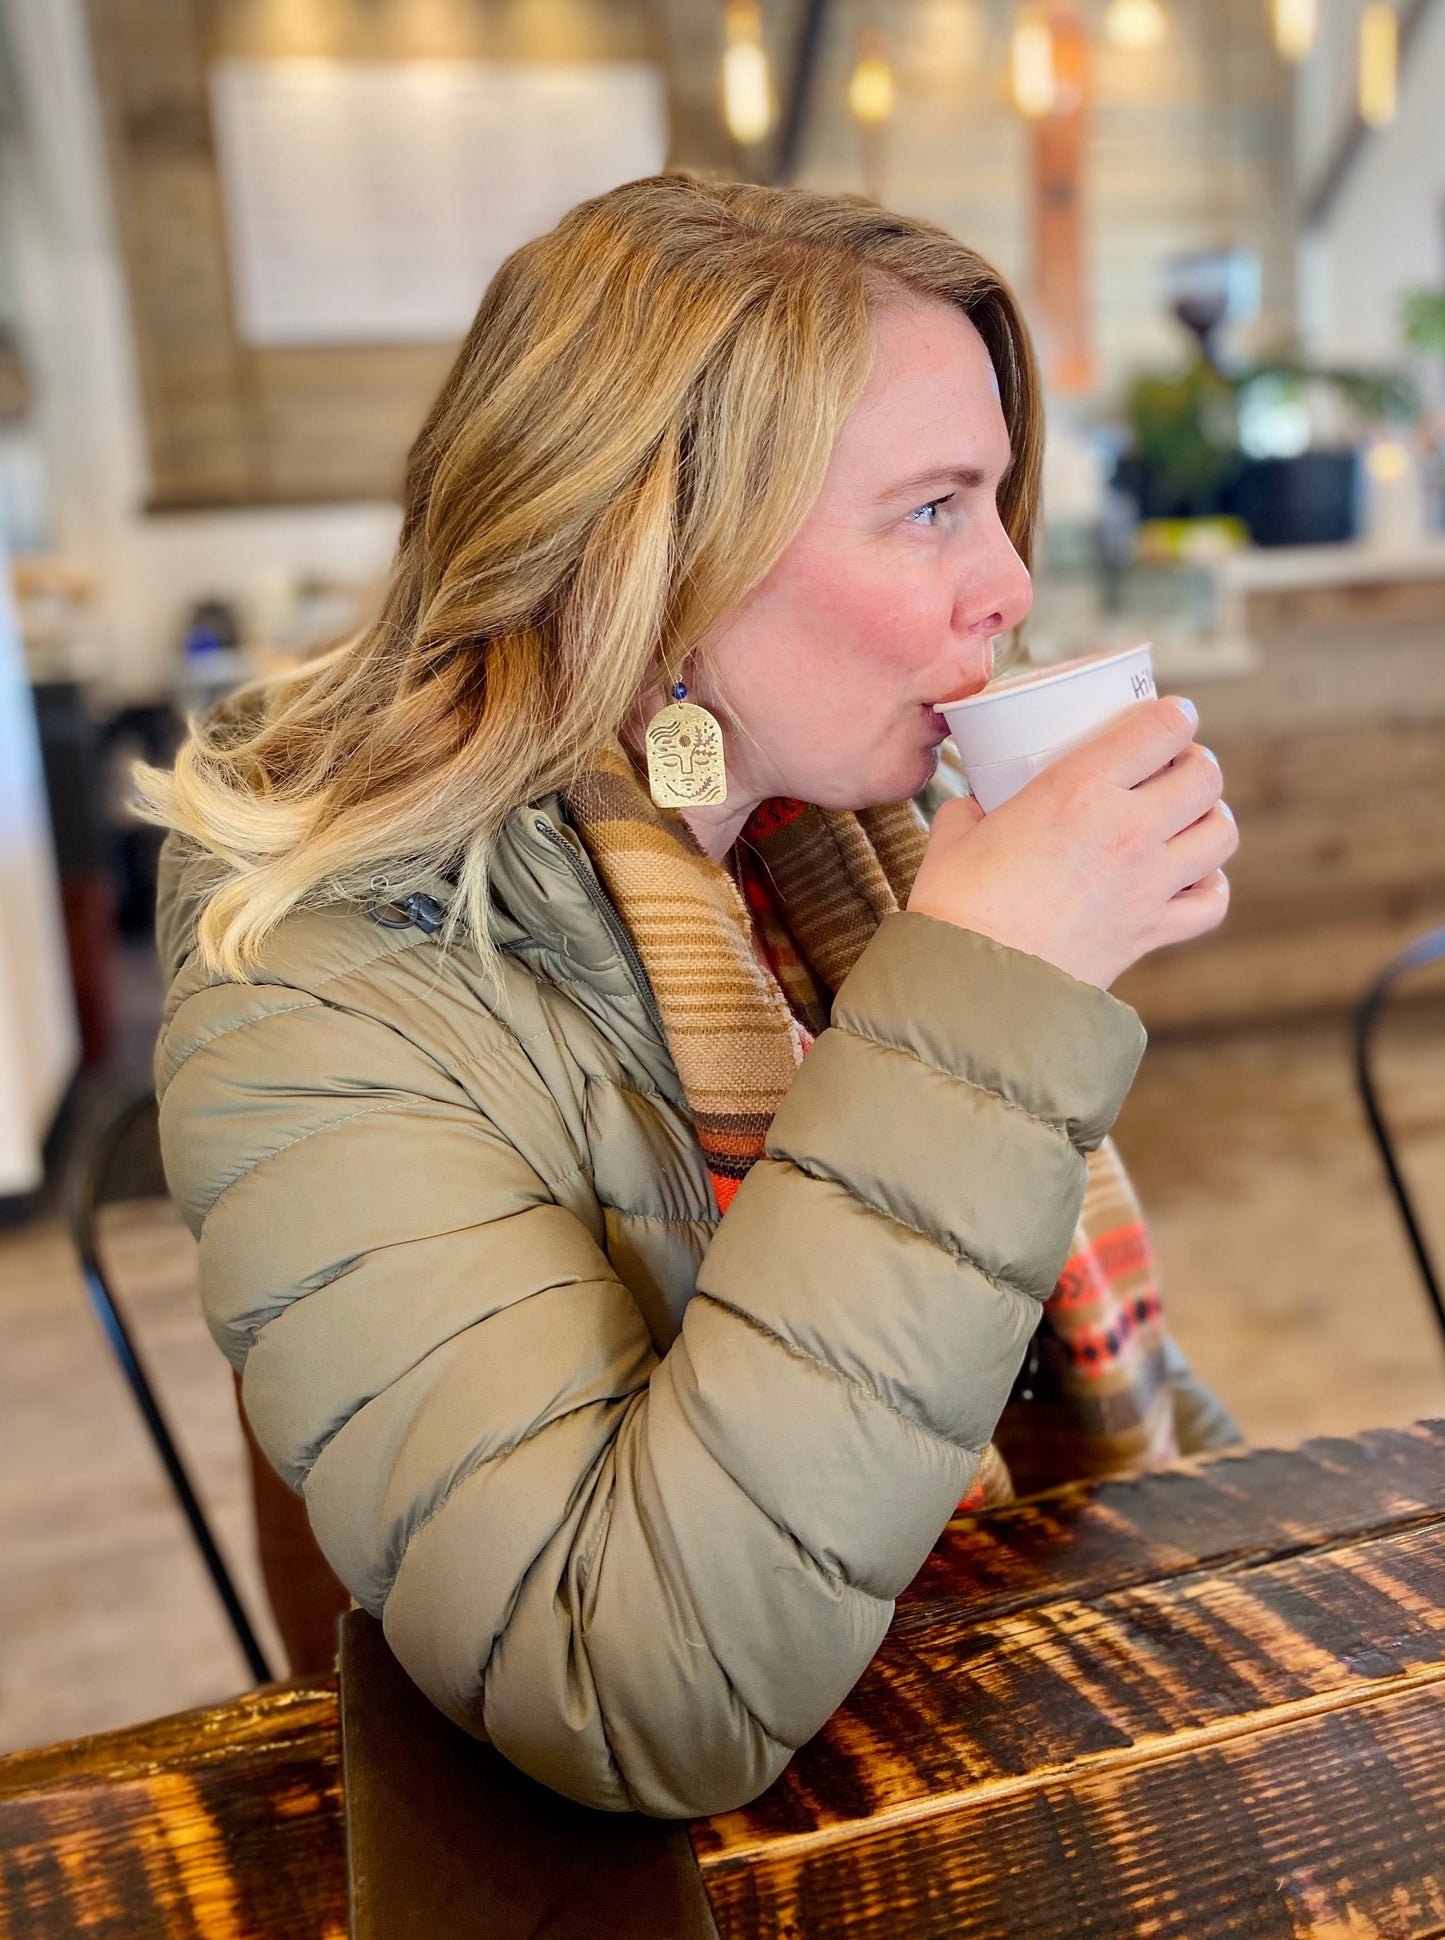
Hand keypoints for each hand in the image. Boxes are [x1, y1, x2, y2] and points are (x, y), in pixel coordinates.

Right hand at [906, 698, 1237, 990]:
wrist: (974, 985)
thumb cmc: (955, 905)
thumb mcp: (955, 835)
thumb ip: (972, 808)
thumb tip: (974, 806)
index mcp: (1078, 788)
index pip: (1162, 728)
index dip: (1174, 715)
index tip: (1169, 716)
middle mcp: (1127, 828)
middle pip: (1206, 776)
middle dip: (1196, 764)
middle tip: (1173, 769)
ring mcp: (1147, 883)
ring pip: (1222, 833)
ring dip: (1210, 819)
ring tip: (1185, 820)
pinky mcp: (1151, 931)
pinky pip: (1213, 902)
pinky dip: (1209, 887)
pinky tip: (1186, 879)